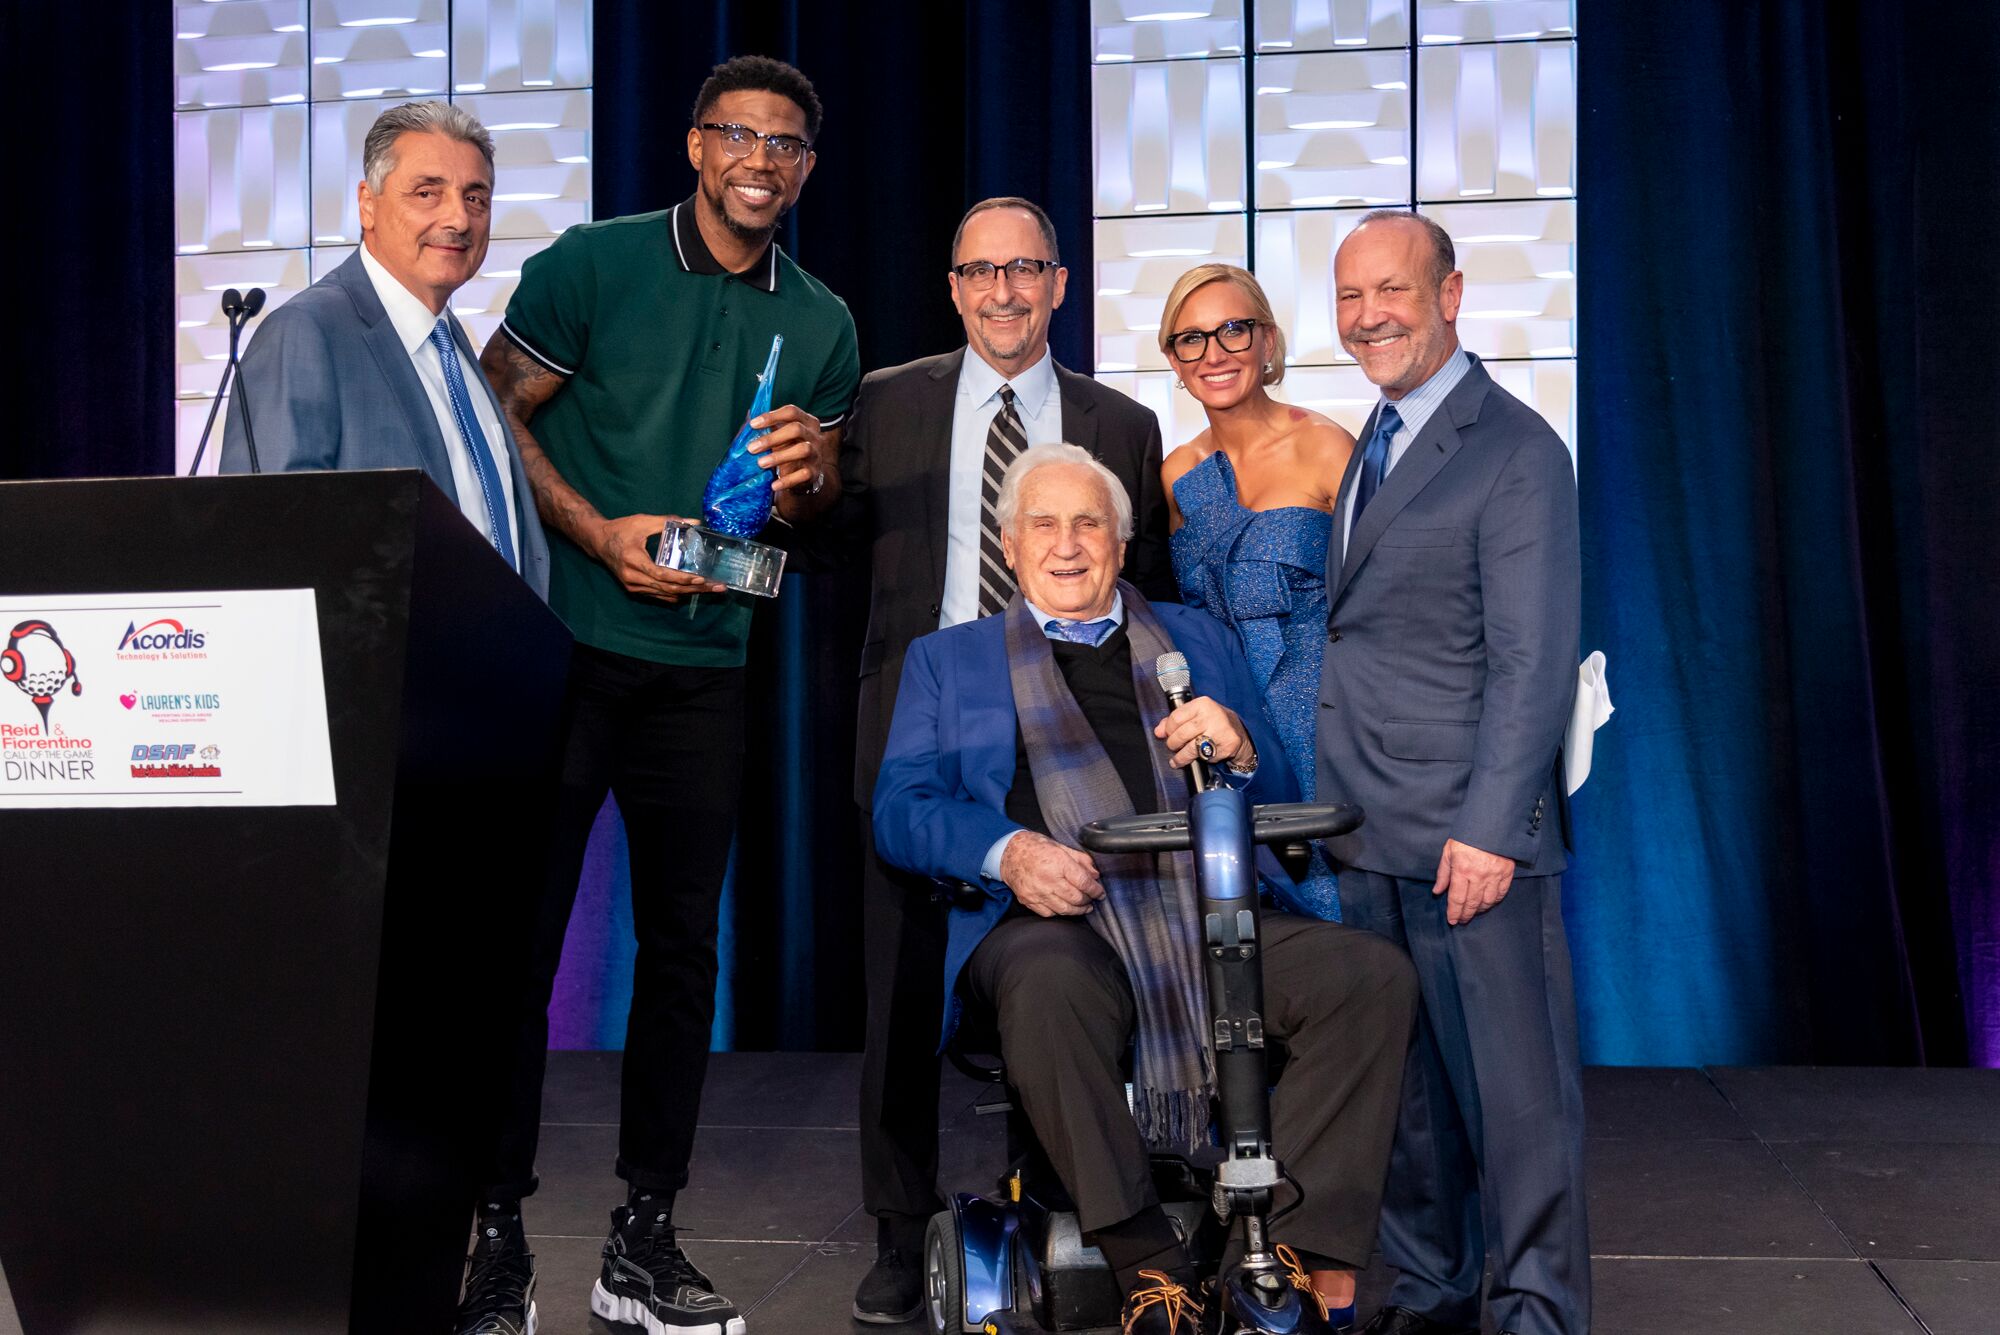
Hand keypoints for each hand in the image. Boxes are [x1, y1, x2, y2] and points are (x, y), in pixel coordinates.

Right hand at [589, 513, 726, 603]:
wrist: (598, 542)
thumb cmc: (621, 529)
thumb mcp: (642, 521)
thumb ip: (668, 521)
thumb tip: (695, 522)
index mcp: (633, 560)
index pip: (661, 575)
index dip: (681, 578)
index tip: (700, 578)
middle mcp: (632, 578)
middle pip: (667, 588)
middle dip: (694, 589)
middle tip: (716, 587)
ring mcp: (633, 586)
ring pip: (664, 594)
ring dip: (688, 593)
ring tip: (709, 589)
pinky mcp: (634, 589)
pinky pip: (658, 595)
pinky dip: (675, 594)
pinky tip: (691, 591)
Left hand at [747, 403, 827, 493]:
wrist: (805, 473)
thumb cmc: (788, 448)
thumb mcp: (780, 435)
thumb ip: (767, 427)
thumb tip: (748, 419)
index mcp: (806, 421)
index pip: (791, 412)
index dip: (772, 416)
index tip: (753, 425)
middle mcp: (814, 435)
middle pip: (796, 429)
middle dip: (772, 438)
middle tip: (751, 448)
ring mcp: (816, 454)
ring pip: (803, 449)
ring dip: (779, 456)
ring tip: (760, 463)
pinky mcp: (815, 472)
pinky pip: (803, 475)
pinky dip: (787, 480)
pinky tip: (774, 485)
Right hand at [1000, 831, 1104, 917]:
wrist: (1008, 853)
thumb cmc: (1034, 847)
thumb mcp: (1060, 846)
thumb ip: (1080, 860)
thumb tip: (1094, 874)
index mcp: (1058, 863)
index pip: (1084, 882)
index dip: (1096, 890)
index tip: (1100, 892)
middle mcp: (1048, 879)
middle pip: (1076, 898)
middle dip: (1088, 900)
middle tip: (1092, 898)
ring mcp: (1037, 892)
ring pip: (1065, 909)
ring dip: (1078, 910)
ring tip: (1084, 907)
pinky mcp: (1029, 900)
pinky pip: (1049, 913)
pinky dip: (1060, 912)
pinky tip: (1065, 907)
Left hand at [1152, 696, 1250, 769]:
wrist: (1237, 731)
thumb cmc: (1213, 722)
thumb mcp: (1196, 715)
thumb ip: (1176, 720)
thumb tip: (1158, 731)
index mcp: (1202, 704)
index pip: (1176, 717)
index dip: (1167, 730)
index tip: (1166, 735)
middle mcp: (1211, 715)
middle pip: (1181, 733)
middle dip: (1173, 743)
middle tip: (1173, 747)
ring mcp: (1220, 730)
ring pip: (1191, 748)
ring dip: (1181, 756)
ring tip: (1177, 759)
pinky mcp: (1226, 745)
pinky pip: (1205, 756)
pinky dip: (1197, 760)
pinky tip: (1195, 759)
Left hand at [1432, 838, 1514, 925]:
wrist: (1492, 823)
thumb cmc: (1467, 836)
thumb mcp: (1449, 850)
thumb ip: (1443, 873)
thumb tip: (1438, 891)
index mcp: (1462, 870)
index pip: (1457, 899)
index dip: (1454, 912)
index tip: (1452, 920)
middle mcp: (1479, 876)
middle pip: (1472, 903)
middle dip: (1466, 915)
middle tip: (1462, 920)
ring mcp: (1495, 875)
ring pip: (1487, 902)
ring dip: (1480, 910)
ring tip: (1474, 913)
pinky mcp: (1507, 873)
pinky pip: (1501, 894)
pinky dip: (1494, 901)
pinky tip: (1488, 903)